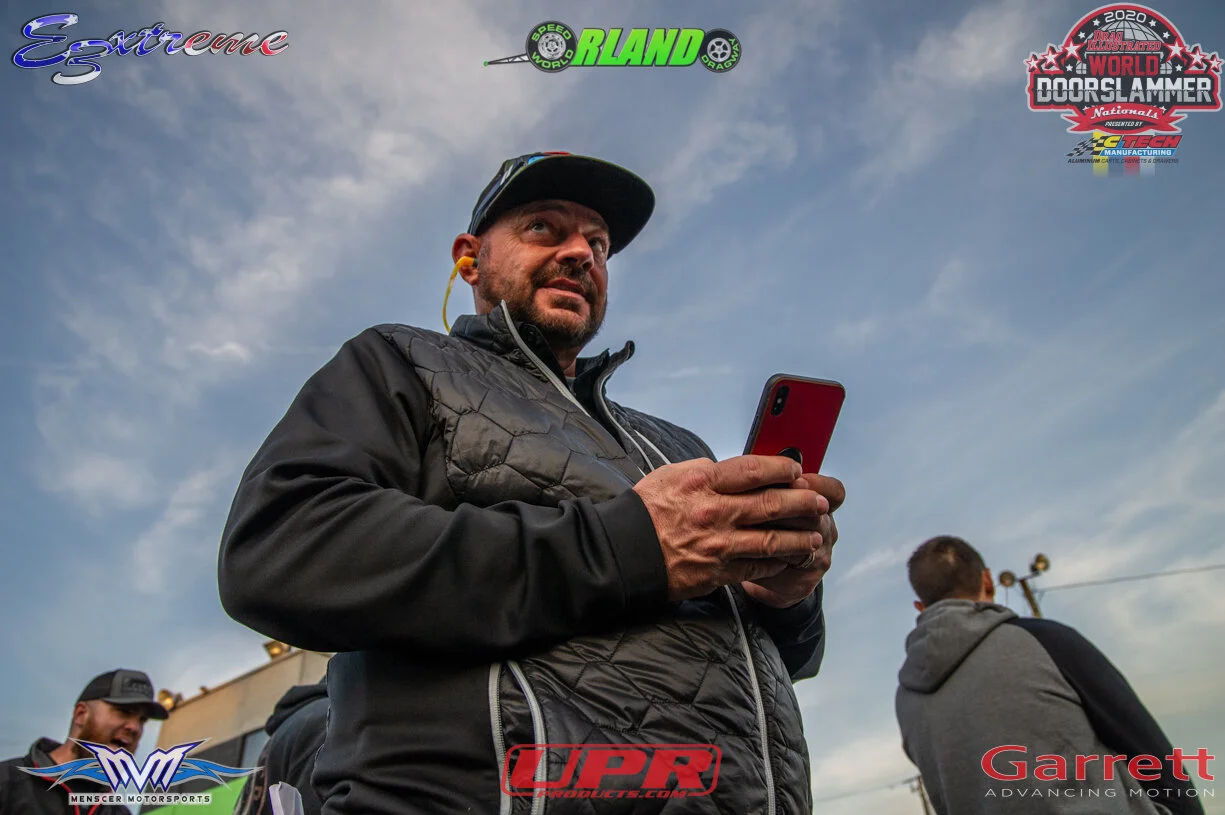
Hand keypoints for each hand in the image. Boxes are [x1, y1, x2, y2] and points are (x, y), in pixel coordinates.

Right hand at [632, 456, 828, 601]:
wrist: (624, 552)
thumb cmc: (646, 510)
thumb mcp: (672, 476)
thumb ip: (706, 471)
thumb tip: (738, 471)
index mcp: (701, 482)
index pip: (752, 470)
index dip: (781, 469)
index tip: (796, 470)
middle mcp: (713, 511)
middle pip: (770, 504)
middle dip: (802, 502)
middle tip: (820, 501)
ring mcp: (717, 544)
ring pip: (771, 540)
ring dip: (798, 538)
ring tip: (815, 535)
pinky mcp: (717, 571)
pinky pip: (756, 566)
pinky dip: (777, 562)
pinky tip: (789, 558)